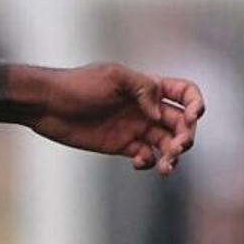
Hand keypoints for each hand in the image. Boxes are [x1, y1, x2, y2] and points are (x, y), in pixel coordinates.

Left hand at [26, 63, 204, 173]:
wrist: (47, 104)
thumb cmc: (77, 84)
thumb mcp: (113, 77)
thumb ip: (143, 89)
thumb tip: (161, 114)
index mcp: (149, 87)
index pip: (184, 93)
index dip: (195, 104)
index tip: (192, 117)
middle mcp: (146, 108)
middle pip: (180, 124)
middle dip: (185, 137)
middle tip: (177, 147)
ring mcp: (135, 128)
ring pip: (166, 144)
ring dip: (172, 156)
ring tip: (165, 167)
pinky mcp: (121, 146)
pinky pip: (146, 157)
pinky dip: (148, 162)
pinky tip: (138, 162)